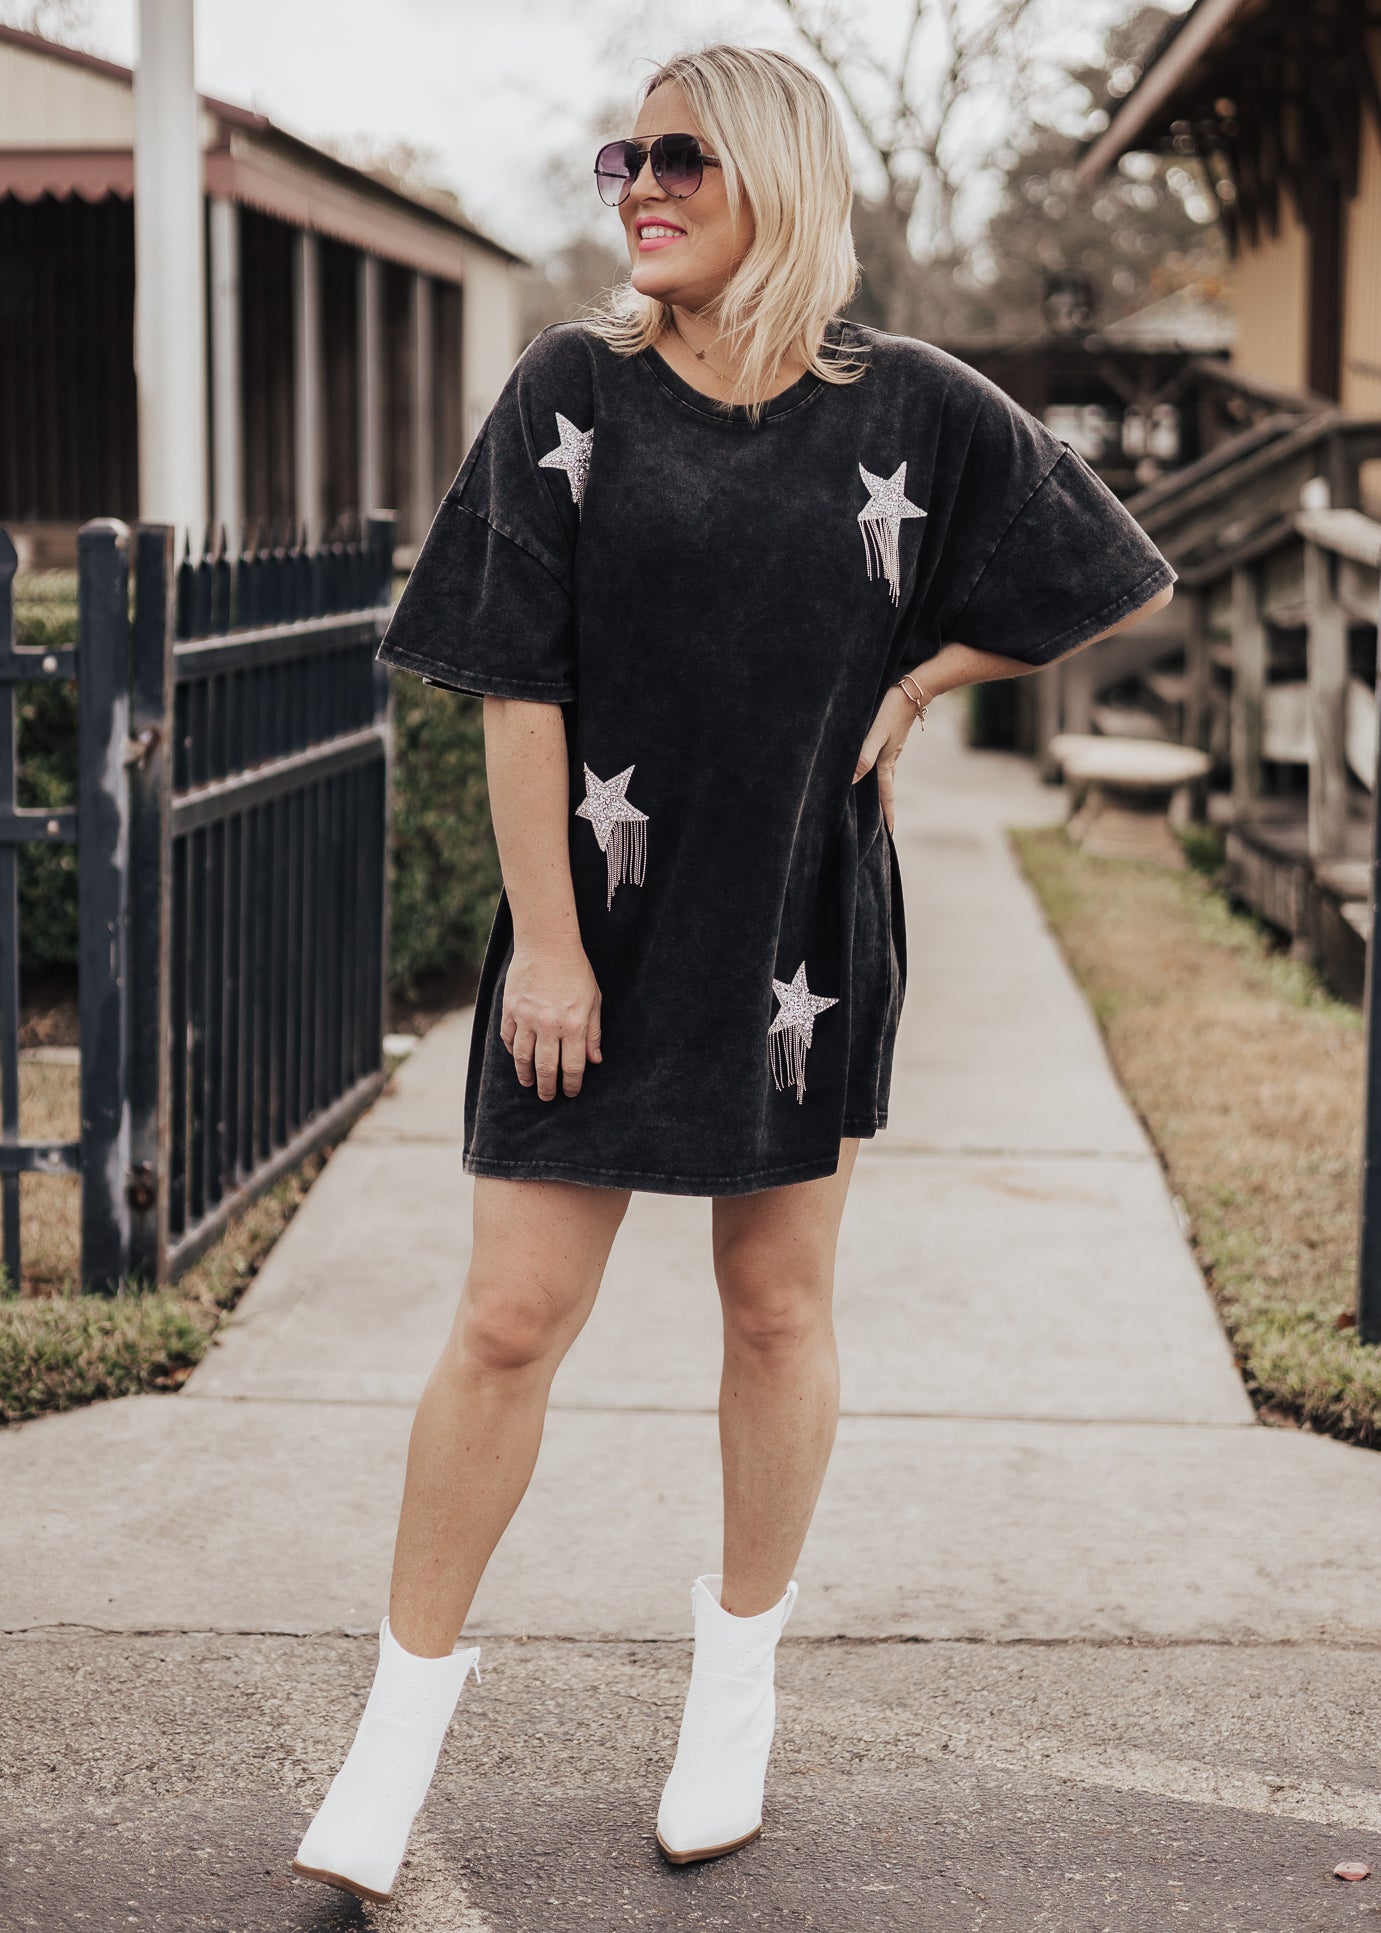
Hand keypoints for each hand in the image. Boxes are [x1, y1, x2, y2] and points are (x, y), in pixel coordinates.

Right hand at [500, 944, 602, 1099]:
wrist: (547, 944)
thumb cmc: (576, 972)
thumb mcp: (593, 1001)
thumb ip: (593, 1033)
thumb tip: (595, 1061)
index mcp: (573, 1026)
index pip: (573, 1067)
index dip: (572, 1084)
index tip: (570, 1093)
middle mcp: (549, 1026)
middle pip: (546, 1068)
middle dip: (547, 1088)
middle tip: (547, 1097)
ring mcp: (526, 1018)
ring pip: (522, 1057)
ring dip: (526, 1075)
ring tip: (529, 1084)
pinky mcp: (510, 1009)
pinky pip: (508, 1037)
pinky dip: (511, 1050)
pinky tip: (517, 1057)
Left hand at [851, 683, 920, 833]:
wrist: (913, 689)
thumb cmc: (892, 709)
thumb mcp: (876, 733)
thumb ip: (864, 755)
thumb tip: (851, 780)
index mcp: (886, 763)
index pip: (885, 795)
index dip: (887, 815)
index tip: (890, 834)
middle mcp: (890, 760)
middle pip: (886, 791)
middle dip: (885, 810)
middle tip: (885, 829)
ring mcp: (892, 750)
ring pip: (885, 778)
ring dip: (882, 794)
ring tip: (878, 807)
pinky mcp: (891, 741)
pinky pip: (883, 765)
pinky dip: (879, 776)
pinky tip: (873, 773)